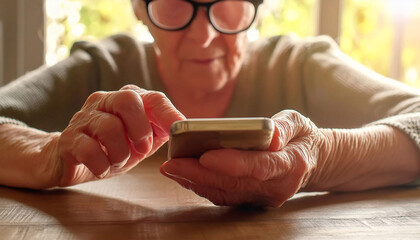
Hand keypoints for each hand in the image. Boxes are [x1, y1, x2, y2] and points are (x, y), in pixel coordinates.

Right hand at [43, 85, 184, 186]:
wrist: (68, 161)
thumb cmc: (110, 149)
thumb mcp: (140, 141)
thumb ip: (159, 133)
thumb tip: (181, 130)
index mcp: (126, 101)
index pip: (153, 98)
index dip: (169, 113)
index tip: (180, 129)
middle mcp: (104, 102)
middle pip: (127, 99)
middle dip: (140, 128)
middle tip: (142, 149)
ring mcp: (84, 118)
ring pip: (108, 126)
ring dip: (120, 152)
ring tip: (118, 161)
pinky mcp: (68, 138)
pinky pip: (87, 149)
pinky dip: (101, 164)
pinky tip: (102, 168)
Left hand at [160, 110, 321, 206]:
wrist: (311, 161)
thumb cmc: (301, 137)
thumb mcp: (299, 123)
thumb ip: (284, 128)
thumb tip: (268, 134)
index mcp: (291, 165)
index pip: (259, 166)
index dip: (232, 163)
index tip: (205, 156)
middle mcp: (276, 187)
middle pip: (234, 183)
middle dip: (200, 174)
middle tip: (171, 163)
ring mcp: (264, 198)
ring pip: (225, 193)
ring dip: (195, 182)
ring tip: (171, 168)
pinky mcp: (252, 200)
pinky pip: (225, 196)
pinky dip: (203, 186)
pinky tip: (184, 175)